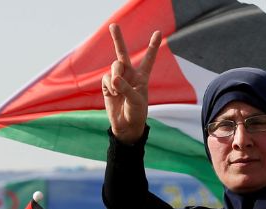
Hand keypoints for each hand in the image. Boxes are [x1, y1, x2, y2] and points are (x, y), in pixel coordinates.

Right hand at [101, 24, 160, 144]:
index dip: (152, 46)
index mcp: (142, 77)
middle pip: (123, 54)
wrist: (126, 126)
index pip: (148, 59)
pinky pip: (107, 79)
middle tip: (113, 25)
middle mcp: (130, 75)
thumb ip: (126, 88)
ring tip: (119, 90)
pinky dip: (110, 87)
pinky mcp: (108, 85)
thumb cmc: (136, 113)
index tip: (158, 32)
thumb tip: (114, 78)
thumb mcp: (136, 101)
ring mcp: (118, 79)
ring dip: (116, 76)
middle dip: (117, 39)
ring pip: (114, 67)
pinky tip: (113, 95)